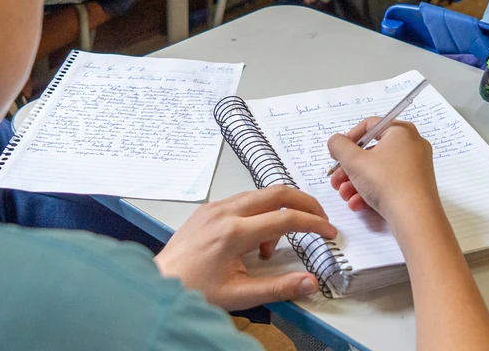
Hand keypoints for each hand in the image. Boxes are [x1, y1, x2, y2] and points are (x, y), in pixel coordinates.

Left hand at [155, 186, 336, 310]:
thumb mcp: (240, 295)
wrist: (159, 282)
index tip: (328, 231)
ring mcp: (214, 207)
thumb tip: (309, 283)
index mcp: (233, 232)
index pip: (285, 218)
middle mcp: (224, 212)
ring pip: (260, 196)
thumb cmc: (192, 289)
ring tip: (270, 250)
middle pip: (276, 193)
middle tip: (319, 220)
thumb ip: (278, 288)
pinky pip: (243, 202)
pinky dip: (258, 215)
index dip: (313, 224)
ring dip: (277, 214)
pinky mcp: (208, 209)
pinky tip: (252, 243)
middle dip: (304, 204)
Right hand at [327, 118, 440, 228]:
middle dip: (349, 168)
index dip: (349, 139)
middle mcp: (411, 145)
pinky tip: (358, 204)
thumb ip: (339, 145)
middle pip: (371, 152)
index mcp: (401, 131)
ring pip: (377, 170)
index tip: (337, 153)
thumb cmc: (388, 182)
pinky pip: (388, 183)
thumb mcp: (354, 160)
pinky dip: (371, 191)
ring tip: (344, 195)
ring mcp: (415, 167)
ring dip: (356, 183)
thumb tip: (336, 141)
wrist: (414, 218)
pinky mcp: (414, 186)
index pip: (369, 125)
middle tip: (336, 180)